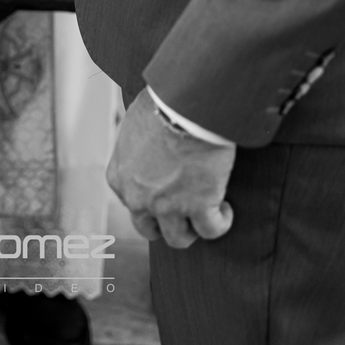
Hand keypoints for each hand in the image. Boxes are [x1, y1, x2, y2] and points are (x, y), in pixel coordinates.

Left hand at [107, 89, 235, 248]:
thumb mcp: (134, 124)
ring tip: (205, 212)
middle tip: (182, 209)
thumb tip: (145, 140)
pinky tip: (225, 209)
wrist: (185, 108)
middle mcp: (138, 198)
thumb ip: (135, 145)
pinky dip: (220, 222)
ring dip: (192, 228)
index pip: (130, 203)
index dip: (149, 200)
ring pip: (178, 238)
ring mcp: (167, 207)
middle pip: (148, 228)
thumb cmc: (160, 105)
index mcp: (119, 177)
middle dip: (165, 222)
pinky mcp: (199, 207)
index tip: (165, 189)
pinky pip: (211, 230)